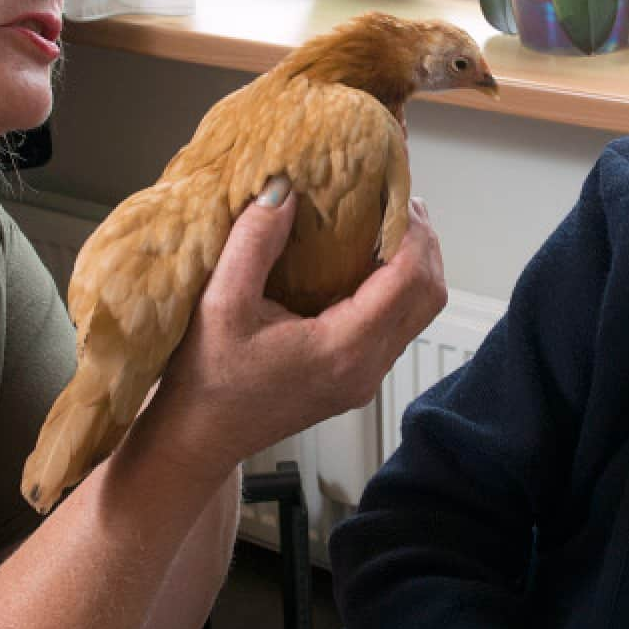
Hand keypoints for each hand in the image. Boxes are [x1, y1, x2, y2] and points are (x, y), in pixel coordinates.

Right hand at [137, 178, 448, 473]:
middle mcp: (366, 368)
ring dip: (412, 264)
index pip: (409, 280)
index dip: (411, 231)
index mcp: (342, 349)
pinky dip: (396, 287)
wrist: (198, 439)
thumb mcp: (219, 304)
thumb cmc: (205, 380)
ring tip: (381, 225)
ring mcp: (365, 379)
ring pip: (419, 313)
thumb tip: (283, 189)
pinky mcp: (357, 380)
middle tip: (394, 201)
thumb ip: (253, 242)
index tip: (393, 192)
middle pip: (429, 297)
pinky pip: (397, 325)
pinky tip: (363, 262)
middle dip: (422, 243)